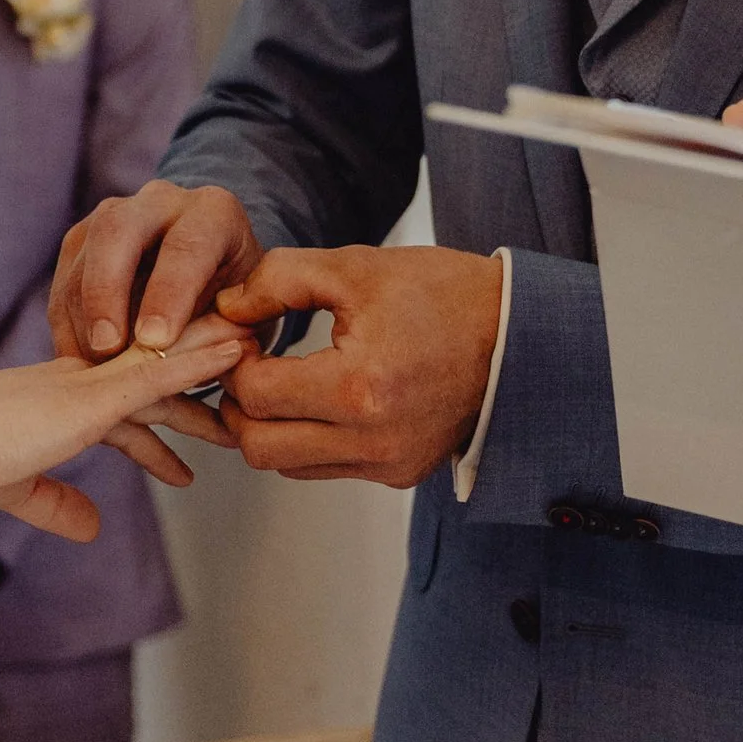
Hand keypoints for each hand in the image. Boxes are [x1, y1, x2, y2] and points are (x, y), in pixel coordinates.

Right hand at [0, 315, 248, 532]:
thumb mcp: (16, 489)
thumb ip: (55, 505)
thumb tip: (93, 527)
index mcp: (58, 402)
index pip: (124, 409)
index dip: (161, 426)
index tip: (194, 438)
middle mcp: (80, 383)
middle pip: (155, 380)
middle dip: (200, 390)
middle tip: (246, 395)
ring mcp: (88, 386)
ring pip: (167, 364)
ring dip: (214, 361)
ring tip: (260, 356)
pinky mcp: (92, 397)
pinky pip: (160, 373)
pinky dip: (201, 362)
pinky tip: (234, 352)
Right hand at [49, 179, 270, 482]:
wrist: (212, 272)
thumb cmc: (237, 300)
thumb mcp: (248, 311)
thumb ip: (230, 329)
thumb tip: (213, 362)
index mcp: (214, 213)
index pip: (187, 246)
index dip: (169, 294)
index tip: (156, 342)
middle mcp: (159, 202)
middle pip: (118, 230)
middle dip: (106, 292)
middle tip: (107, 349)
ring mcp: (112, 216)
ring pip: (81, 257)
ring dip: (81, 318)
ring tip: (91, 369)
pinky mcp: (81, 242)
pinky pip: (62, 282)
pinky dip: (67, 326)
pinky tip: (78, 363)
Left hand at [193, 244, 503, 490]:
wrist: (517, 335)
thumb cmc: (442, 294)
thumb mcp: (355, 268)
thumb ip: (278, 280)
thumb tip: (225, 306)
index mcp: (360, 387)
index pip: (255, 393)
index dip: (232, 360)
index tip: (243, 333)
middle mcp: (373, 440)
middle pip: (258, 446)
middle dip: (238, 403)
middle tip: (248, 362)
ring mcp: (388, 464)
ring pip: (286, 464)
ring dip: (268, 426)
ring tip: (278, 379)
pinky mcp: (399, 474)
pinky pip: (325, 468)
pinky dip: (305, 439)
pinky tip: (314, 398)